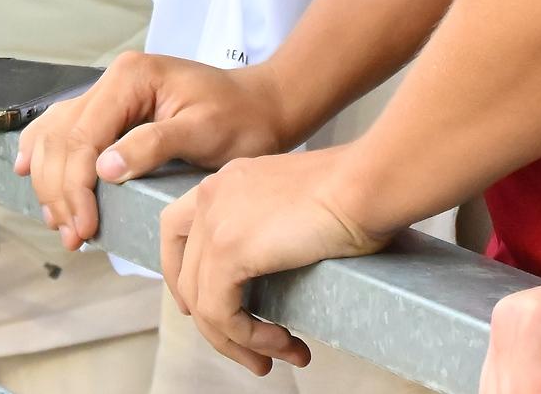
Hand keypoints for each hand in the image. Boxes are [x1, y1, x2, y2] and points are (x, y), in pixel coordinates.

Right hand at [14, 50, 296, 249]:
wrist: (262, 106)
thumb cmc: (241, 118)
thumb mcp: (205, 132)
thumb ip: (154, 145)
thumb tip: (104, 169)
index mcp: (131, 78)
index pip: (82, 135)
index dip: (75, 186)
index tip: (84, 228)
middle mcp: (112, 80)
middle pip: (62, 137)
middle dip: (59, 191)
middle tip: (73, 236)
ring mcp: (109, 92)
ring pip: (55, 134)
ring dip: (50, 181)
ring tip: (63, 223)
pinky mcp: (111, 109)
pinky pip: (64, 127)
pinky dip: (45, 152)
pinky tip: (30, 171)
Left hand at [161, 148, 388, 373]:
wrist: (365, 184)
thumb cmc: (354, 193)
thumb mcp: (295, 203)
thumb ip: (270, 227)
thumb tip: (271, 267)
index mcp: (226, 182)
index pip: (175, 229)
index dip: (180, 273)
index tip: (200, 308)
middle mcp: (212, 197)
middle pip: (185, 273)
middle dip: (213, 323)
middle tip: (247, 351)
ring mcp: (215, 222)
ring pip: (202, 302)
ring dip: (237, 341)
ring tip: (273, 359)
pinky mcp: (228, 250)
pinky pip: (220, 313)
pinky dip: (247, 337)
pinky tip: (281, 342)